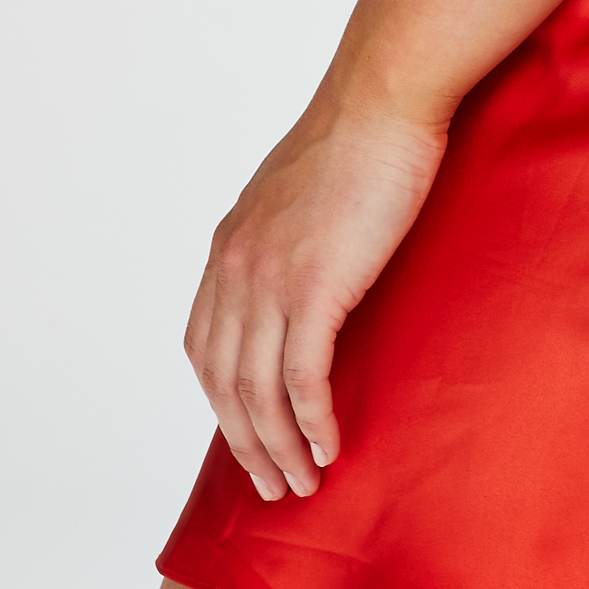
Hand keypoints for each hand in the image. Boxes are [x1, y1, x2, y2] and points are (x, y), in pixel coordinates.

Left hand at [184, 95, 446, 502]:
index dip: (223, 403)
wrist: (382, 102)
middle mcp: (235, 269)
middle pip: (223, 383)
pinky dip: (310, 420)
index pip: (205, 348)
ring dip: (278, 447)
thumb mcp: (298, 193)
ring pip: (257, 391)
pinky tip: (327, 445)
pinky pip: (302, 376)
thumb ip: (286, 238)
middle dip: (245, 444)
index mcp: (229, 248)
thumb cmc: (359, 138)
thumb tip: (307, 267)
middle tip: (273, 486)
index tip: (249, 437)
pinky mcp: (314, 287)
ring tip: (304, 482)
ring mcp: (269, 280)